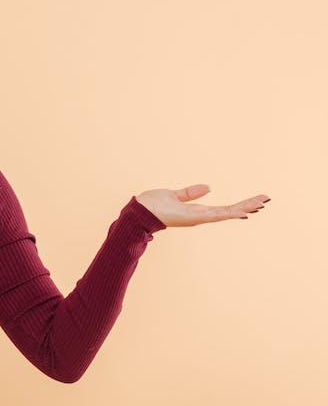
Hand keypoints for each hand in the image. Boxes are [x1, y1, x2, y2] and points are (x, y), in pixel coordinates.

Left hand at [135, 185, 270, 226]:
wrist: (138, 212)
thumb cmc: (152, 205)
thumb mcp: (174, 195)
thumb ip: (190, 193)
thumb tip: (208, 187)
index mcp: (195, 211)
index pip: (221, 208)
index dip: (237, 205)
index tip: (253, 201)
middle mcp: (199, 216)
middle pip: (228, 211)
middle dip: (247, 205)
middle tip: (266, 199)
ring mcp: (198, 218)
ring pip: (226, 213)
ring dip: (245, 207)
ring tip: (262, 202)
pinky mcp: (194, 218)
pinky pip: (216, 214)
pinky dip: (230, 212)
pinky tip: (244, 210)